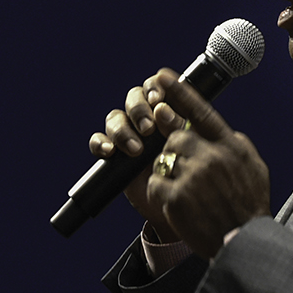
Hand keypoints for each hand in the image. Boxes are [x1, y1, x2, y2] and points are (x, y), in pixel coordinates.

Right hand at [89, 69, 181, 241]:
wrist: (180, 205)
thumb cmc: (194, 173)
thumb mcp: (192, 147)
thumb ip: (179, 126)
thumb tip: (162, 111)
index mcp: (167, 109)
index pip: (155, 87)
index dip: (153, 88)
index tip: (158, 100)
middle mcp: (145, 118)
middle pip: (133, 98)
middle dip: (138, 110)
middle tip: (149, 129)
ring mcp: (128, 134)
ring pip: (115, 117)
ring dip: (122, 129)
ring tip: (136, 149)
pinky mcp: (113, 154)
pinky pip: (98, 140)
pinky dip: (100, 143)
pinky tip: (109, 152)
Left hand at [142, 69, 269, 257]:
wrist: (244, 243)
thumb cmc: (249, 207)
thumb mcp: (253, 167)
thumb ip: (233, 143)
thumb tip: (214, 126)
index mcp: (232, 146)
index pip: (202, 111)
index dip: (180, 92)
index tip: (161, 77)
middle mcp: (213, 156)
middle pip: (176, 136)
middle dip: (174, 150)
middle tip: (184, 168)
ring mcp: (193, 176)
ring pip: (164, 158)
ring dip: (168, 172)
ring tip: (186, 191)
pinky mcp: (176, 196)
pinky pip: (155, 183)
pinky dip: (160, 193)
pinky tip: (177, 204)